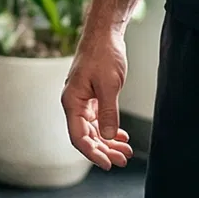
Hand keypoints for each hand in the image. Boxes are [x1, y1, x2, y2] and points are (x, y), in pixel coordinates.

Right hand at [63, 28, 133, 168]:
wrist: (105, 33)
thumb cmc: (103, 54)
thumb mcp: (109, 85)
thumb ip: (108, 112)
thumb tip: (107, 137)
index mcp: (72, 102)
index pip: (79, 137)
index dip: (93, 153)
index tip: (108, 164)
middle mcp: (74, 104)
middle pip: (87, 136)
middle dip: (105, 150)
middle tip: (123, 160)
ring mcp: (83, 101)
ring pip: (94, 130)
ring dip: (109, 142)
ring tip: (126, 151)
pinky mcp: (92, 97)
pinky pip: (98, 120)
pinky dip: (109, 129)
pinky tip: (121, 136)